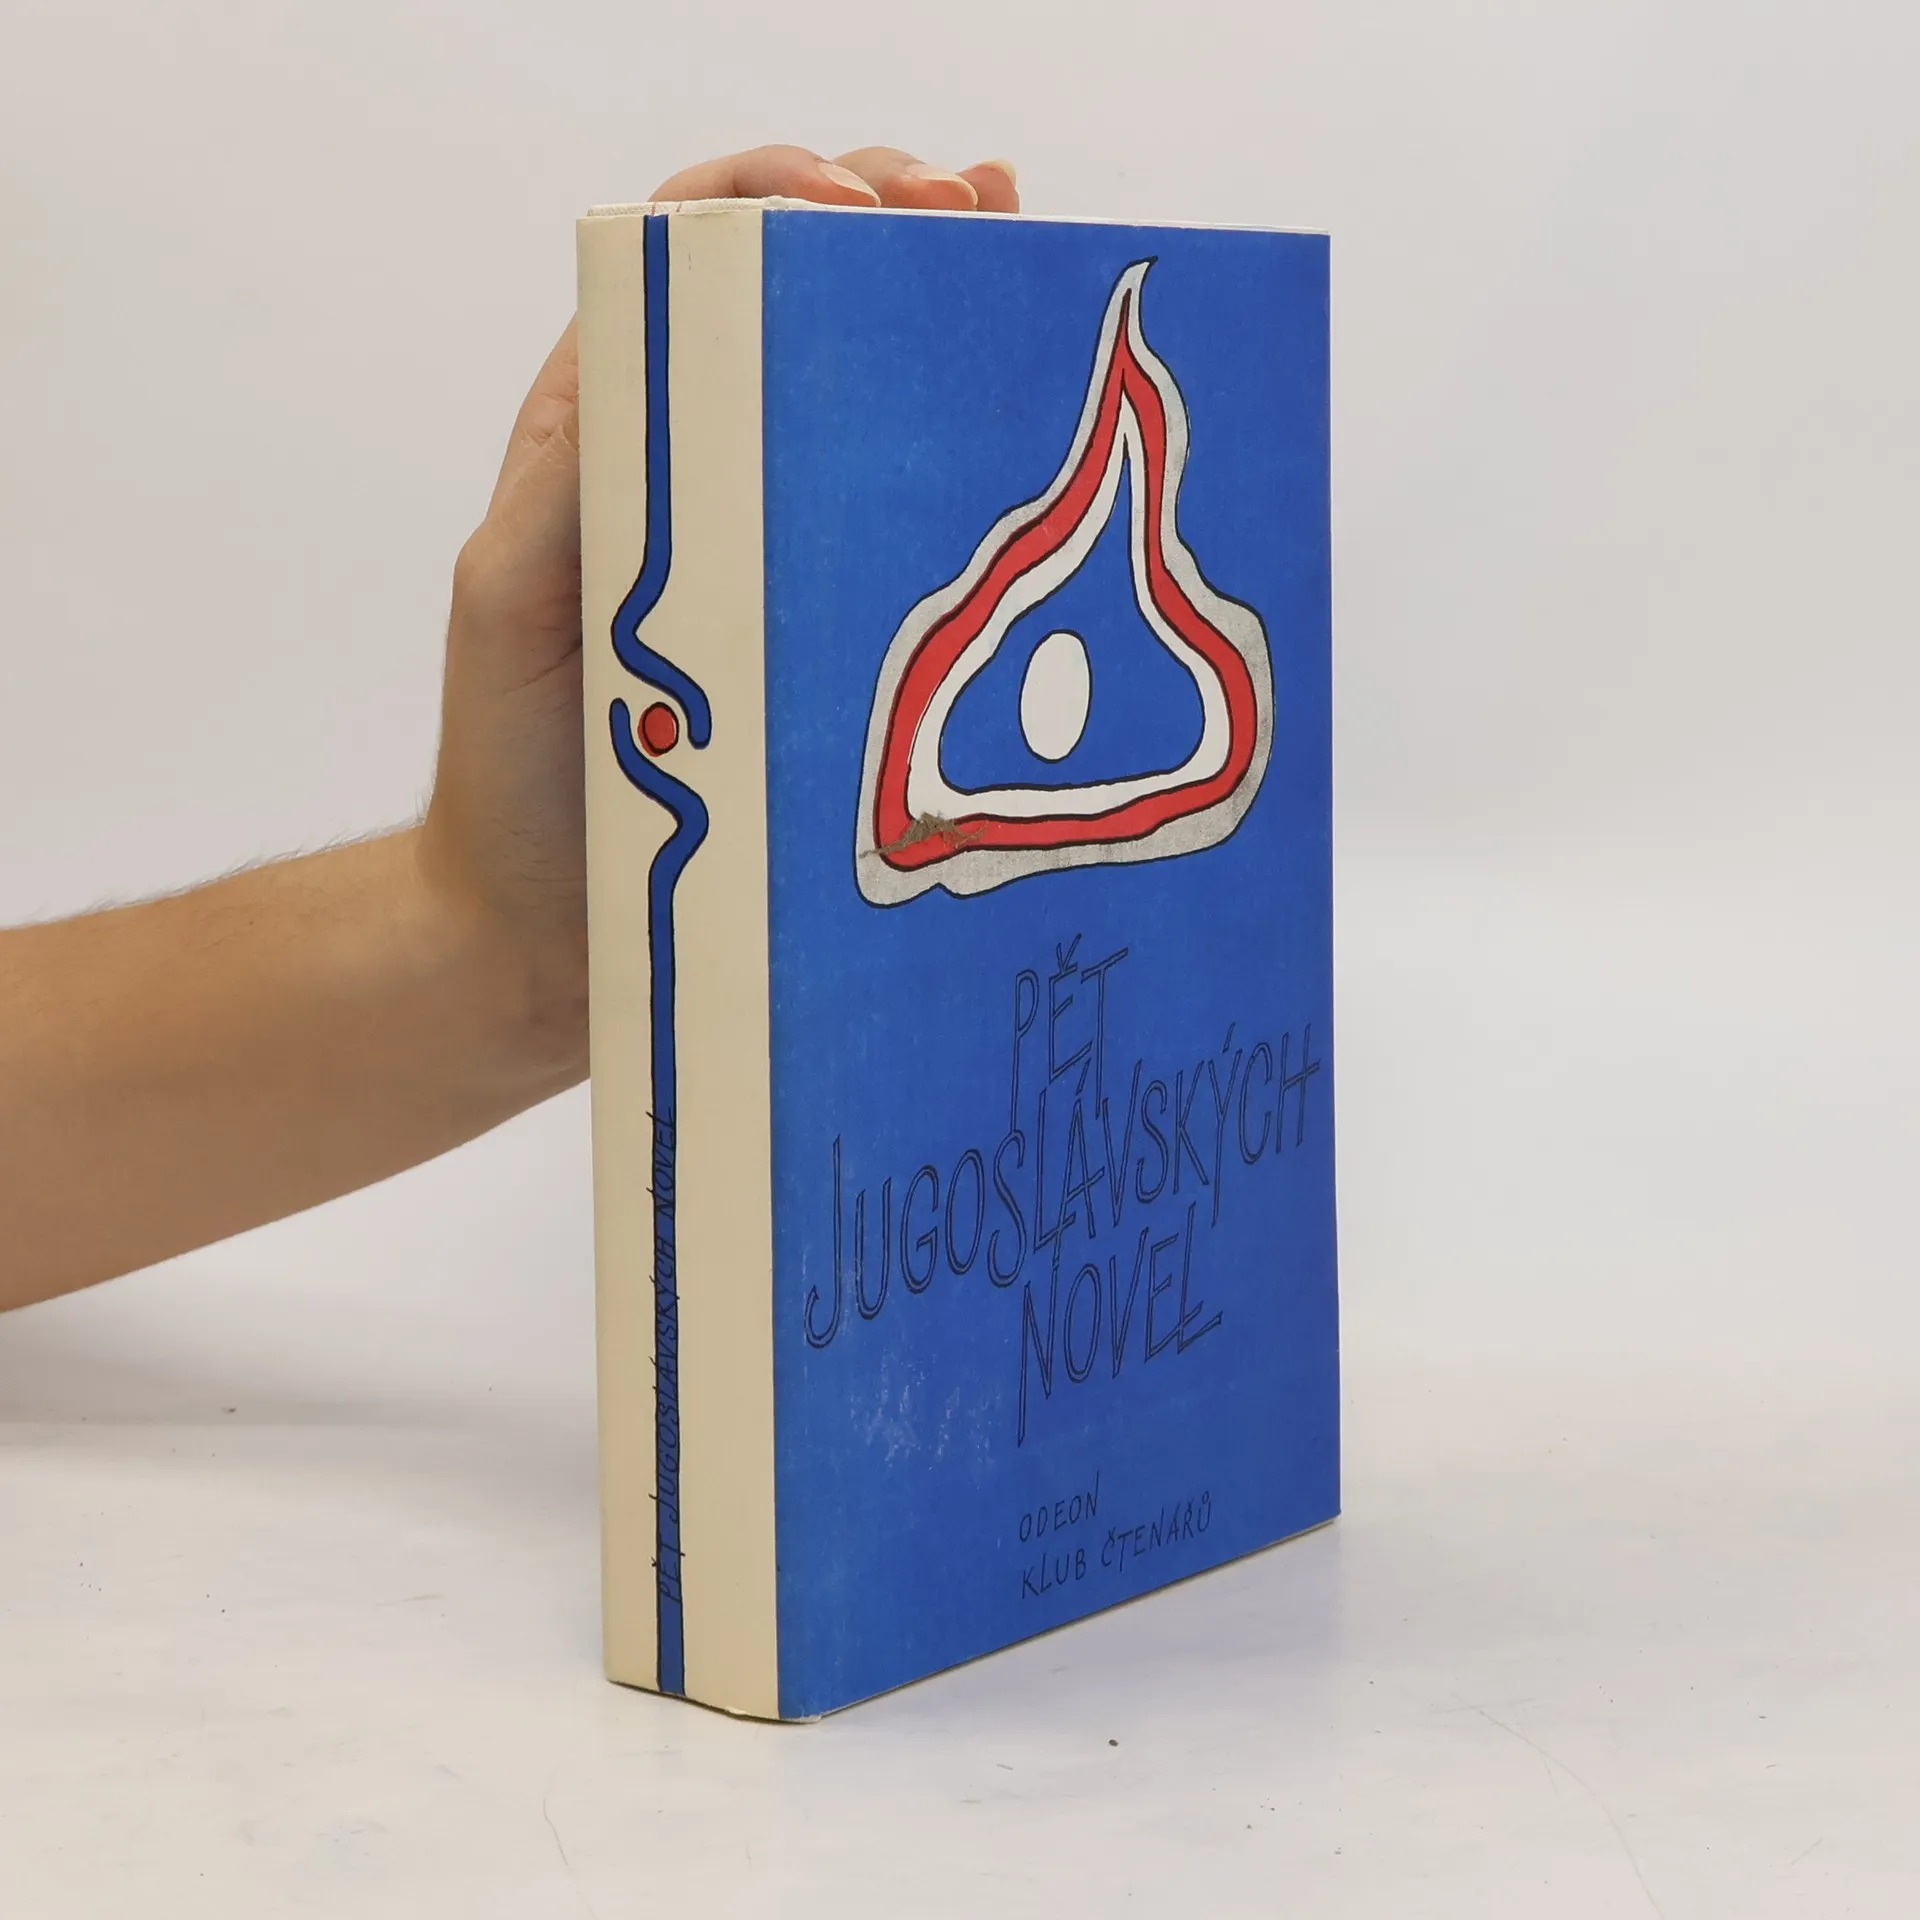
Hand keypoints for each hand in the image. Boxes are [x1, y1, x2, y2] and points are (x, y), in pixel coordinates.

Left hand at [419, 145, 1019, 1081]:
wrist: (550, 936)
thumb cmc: (519, 772)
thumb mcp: (518, 604)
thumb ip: (570, 484)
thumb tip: (644, 349)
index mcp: (624, 437)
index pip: (692, 258)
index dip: (772, 198)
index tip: (854, 204)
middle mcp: (711, 473)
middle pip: (801, 297)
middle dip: (891, 219)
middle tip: (976, 211)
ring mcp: (782, 552)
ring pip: (867, 394)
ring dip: (945, 305)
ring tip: (1023, 254)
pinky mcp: (834, 640)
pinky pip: (904, 527)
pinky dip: (968, 456)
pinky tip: (1029, 414)